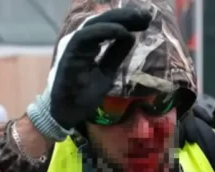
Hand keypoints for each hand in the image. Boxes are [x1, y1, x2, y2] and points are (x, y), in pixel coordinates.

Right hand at [28, 9, 151, 140]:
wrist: (67, 112)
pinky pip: (85, 38)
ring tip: (138, 19)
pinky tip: (123, 31)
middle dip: (125, 16)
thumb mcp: (107, 72)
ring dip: (117, 20)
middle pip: (102, 22)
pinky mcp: (69, 54)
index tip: (146, 19)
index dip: (127, 21)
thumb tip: (131, 36)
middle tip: (146, 15)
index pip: (107, 27)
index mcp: (89, 45)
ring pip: (94, 25)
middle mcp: (80, 42)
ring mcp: (73, 47)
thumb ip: (116, 54)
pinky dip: (104, 32)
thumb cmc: (83, 93)